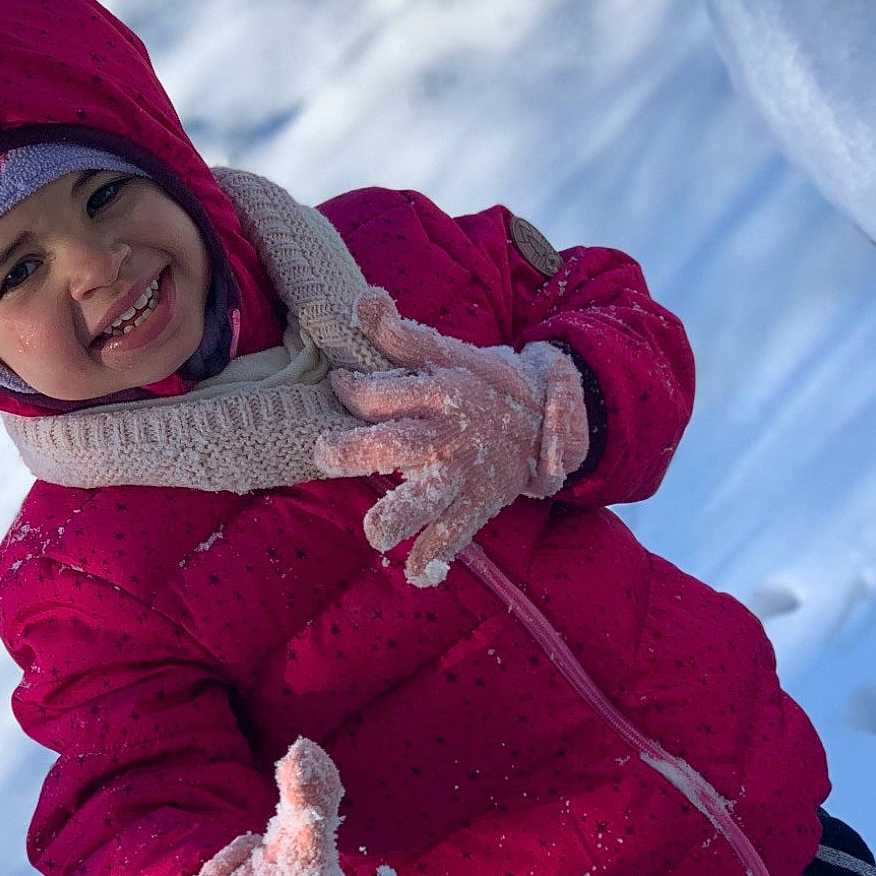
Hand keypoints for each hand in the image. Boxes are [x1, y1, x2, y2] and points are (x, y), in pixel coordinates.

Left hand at [312, 290, 588, 585]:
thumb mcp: (450, 352)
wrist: (551, 419)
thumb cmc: (487, 385)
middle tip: (324, 453)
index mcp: (440, 392)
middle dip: (360, 451)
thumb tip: (361, 300)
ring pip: (429, 498)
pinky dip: (437, 558)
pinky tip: (417, 575)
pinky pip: (455, 535)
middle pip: (400, 443)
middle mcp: (448, 435)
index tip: (338, 388)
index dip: (350, 390)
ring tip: (376, 535)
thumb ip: (401, 334)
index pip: (382, 392)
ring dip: (401, 516)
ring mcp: (463, 474)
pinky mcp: (476, 504)